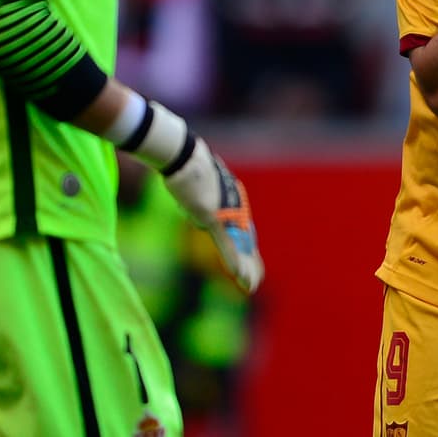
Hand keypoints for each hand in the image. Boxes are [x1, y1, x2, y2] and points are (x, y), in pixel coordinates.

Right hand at [163, 137, 263, 292]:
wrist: (182, 153)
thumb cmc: (186, 163)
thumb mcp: (195, 184)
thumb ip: (199, 198)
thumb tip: (193, 206)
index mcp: (230, 202)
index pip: (241, 230)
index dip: (246, 248)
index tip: (251, 264)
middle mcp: (233, 207)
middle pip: (245, 239)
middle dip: (251, 262)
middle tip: (256, 281)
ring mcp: (224, 212)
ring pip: (239, 245)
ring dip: (246, 268)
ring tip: (251, 284)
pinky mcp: (213, 215)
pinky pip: (226, 243)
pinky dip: (234, 261)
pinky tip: (242, 276)